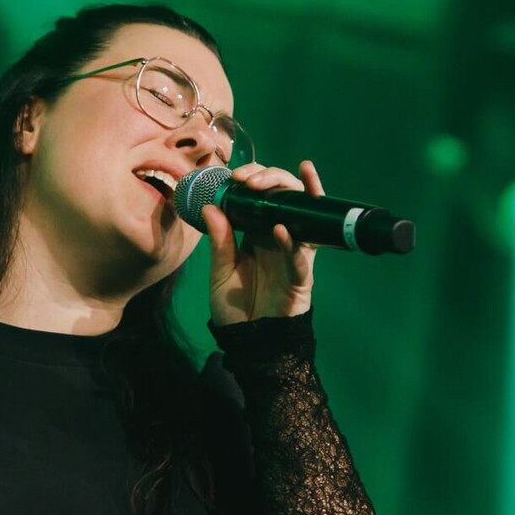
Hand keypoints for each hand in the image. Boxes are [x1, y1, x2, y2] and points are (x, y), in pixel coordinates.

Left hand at [201, 160, 319, 324]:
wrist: (247, 339)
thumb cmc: (235, 306)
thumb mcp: (220, 270)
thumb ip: (219, 241)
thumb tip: (210, 206)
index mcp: (258, 231)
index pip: (264, 193)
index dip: (255, 176)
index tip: (235, 175)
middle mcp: (279, 236)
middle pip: (287, 195)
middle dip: (272, 177)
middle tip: (250, 179)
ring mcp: (294, 253)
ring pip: (305, 215)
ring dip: (295, 195)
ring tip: (276, 183)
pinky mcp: (301, 276)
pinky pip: (301, 257)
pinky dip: (292, 243)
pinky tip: (281, 230)